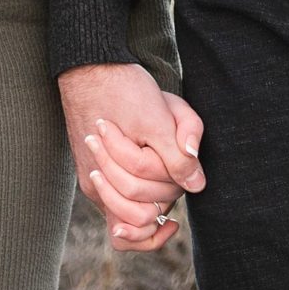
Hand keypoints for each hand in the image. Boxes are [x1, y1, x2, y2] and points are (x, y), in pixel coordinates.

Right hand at [58, 61, 205, 251]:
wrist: (91, 71)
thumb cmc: (128, 89)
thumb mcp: (162, 115)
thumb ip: (179, 153)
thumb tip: (197, 185)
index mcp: (115, 167)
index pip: (155, 195)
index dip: (176, 181)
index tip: (185, 170)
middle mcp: (98, 184)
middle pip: (143, 209)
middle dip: (165, 189)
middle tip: (173, 158)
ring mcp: (93, 185)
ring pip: (128, 218)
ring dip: (151, 202)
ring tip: (163, 178)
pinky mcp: (92, 182)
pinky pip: (118, 212)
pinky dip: (138, 214)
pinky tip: (160, 218)